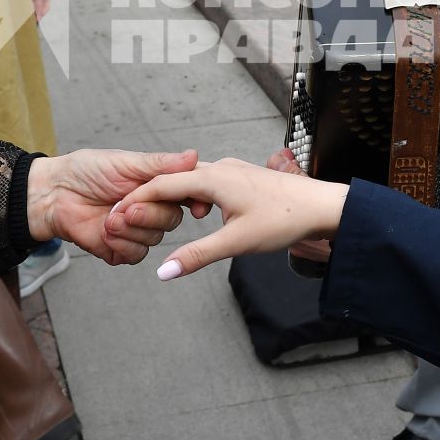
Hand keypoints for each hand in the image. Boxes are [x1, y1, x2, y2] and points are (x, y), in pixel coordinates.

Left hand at [26, 149, 207, 265]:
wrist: (54, 194)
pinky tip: (105, 231)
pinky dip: (121, 243)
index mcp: (156, 186)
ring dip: (131, 229)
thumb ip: (159, 165)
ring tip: (108, 218)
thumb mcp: (125, 162)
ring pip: (154, 239)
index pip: (186, 195)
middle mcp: (150, 209)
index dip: (194, 200)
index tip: (196, 206)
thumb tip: (193, 156)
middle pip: (172, 220)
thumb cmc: (86, 171)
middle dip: (149, 214)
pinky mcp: (121, 250)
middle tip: (126, 206)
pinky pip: (136, 254)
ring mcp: (136, 231)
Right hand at [107, 157, 348, 279]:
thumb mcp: (236, 243)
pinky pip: (209, 182)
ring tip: (161, 219)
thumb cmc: (285, 219)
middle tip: (128, 217)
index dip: (135, 200)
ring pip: (193, 181)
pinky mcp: (245, 177)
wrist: (324, 206)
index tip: (114, 214)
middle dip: (150, 198)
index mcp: (213, 178)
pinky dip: (195, 197)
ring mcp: (234, 170)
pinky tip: (202, 214)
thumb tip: (163, 272)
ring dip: (175, 198)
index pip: (161, 185)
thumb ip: (196, 256)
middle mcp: (220, 168)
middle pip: (174, 180)